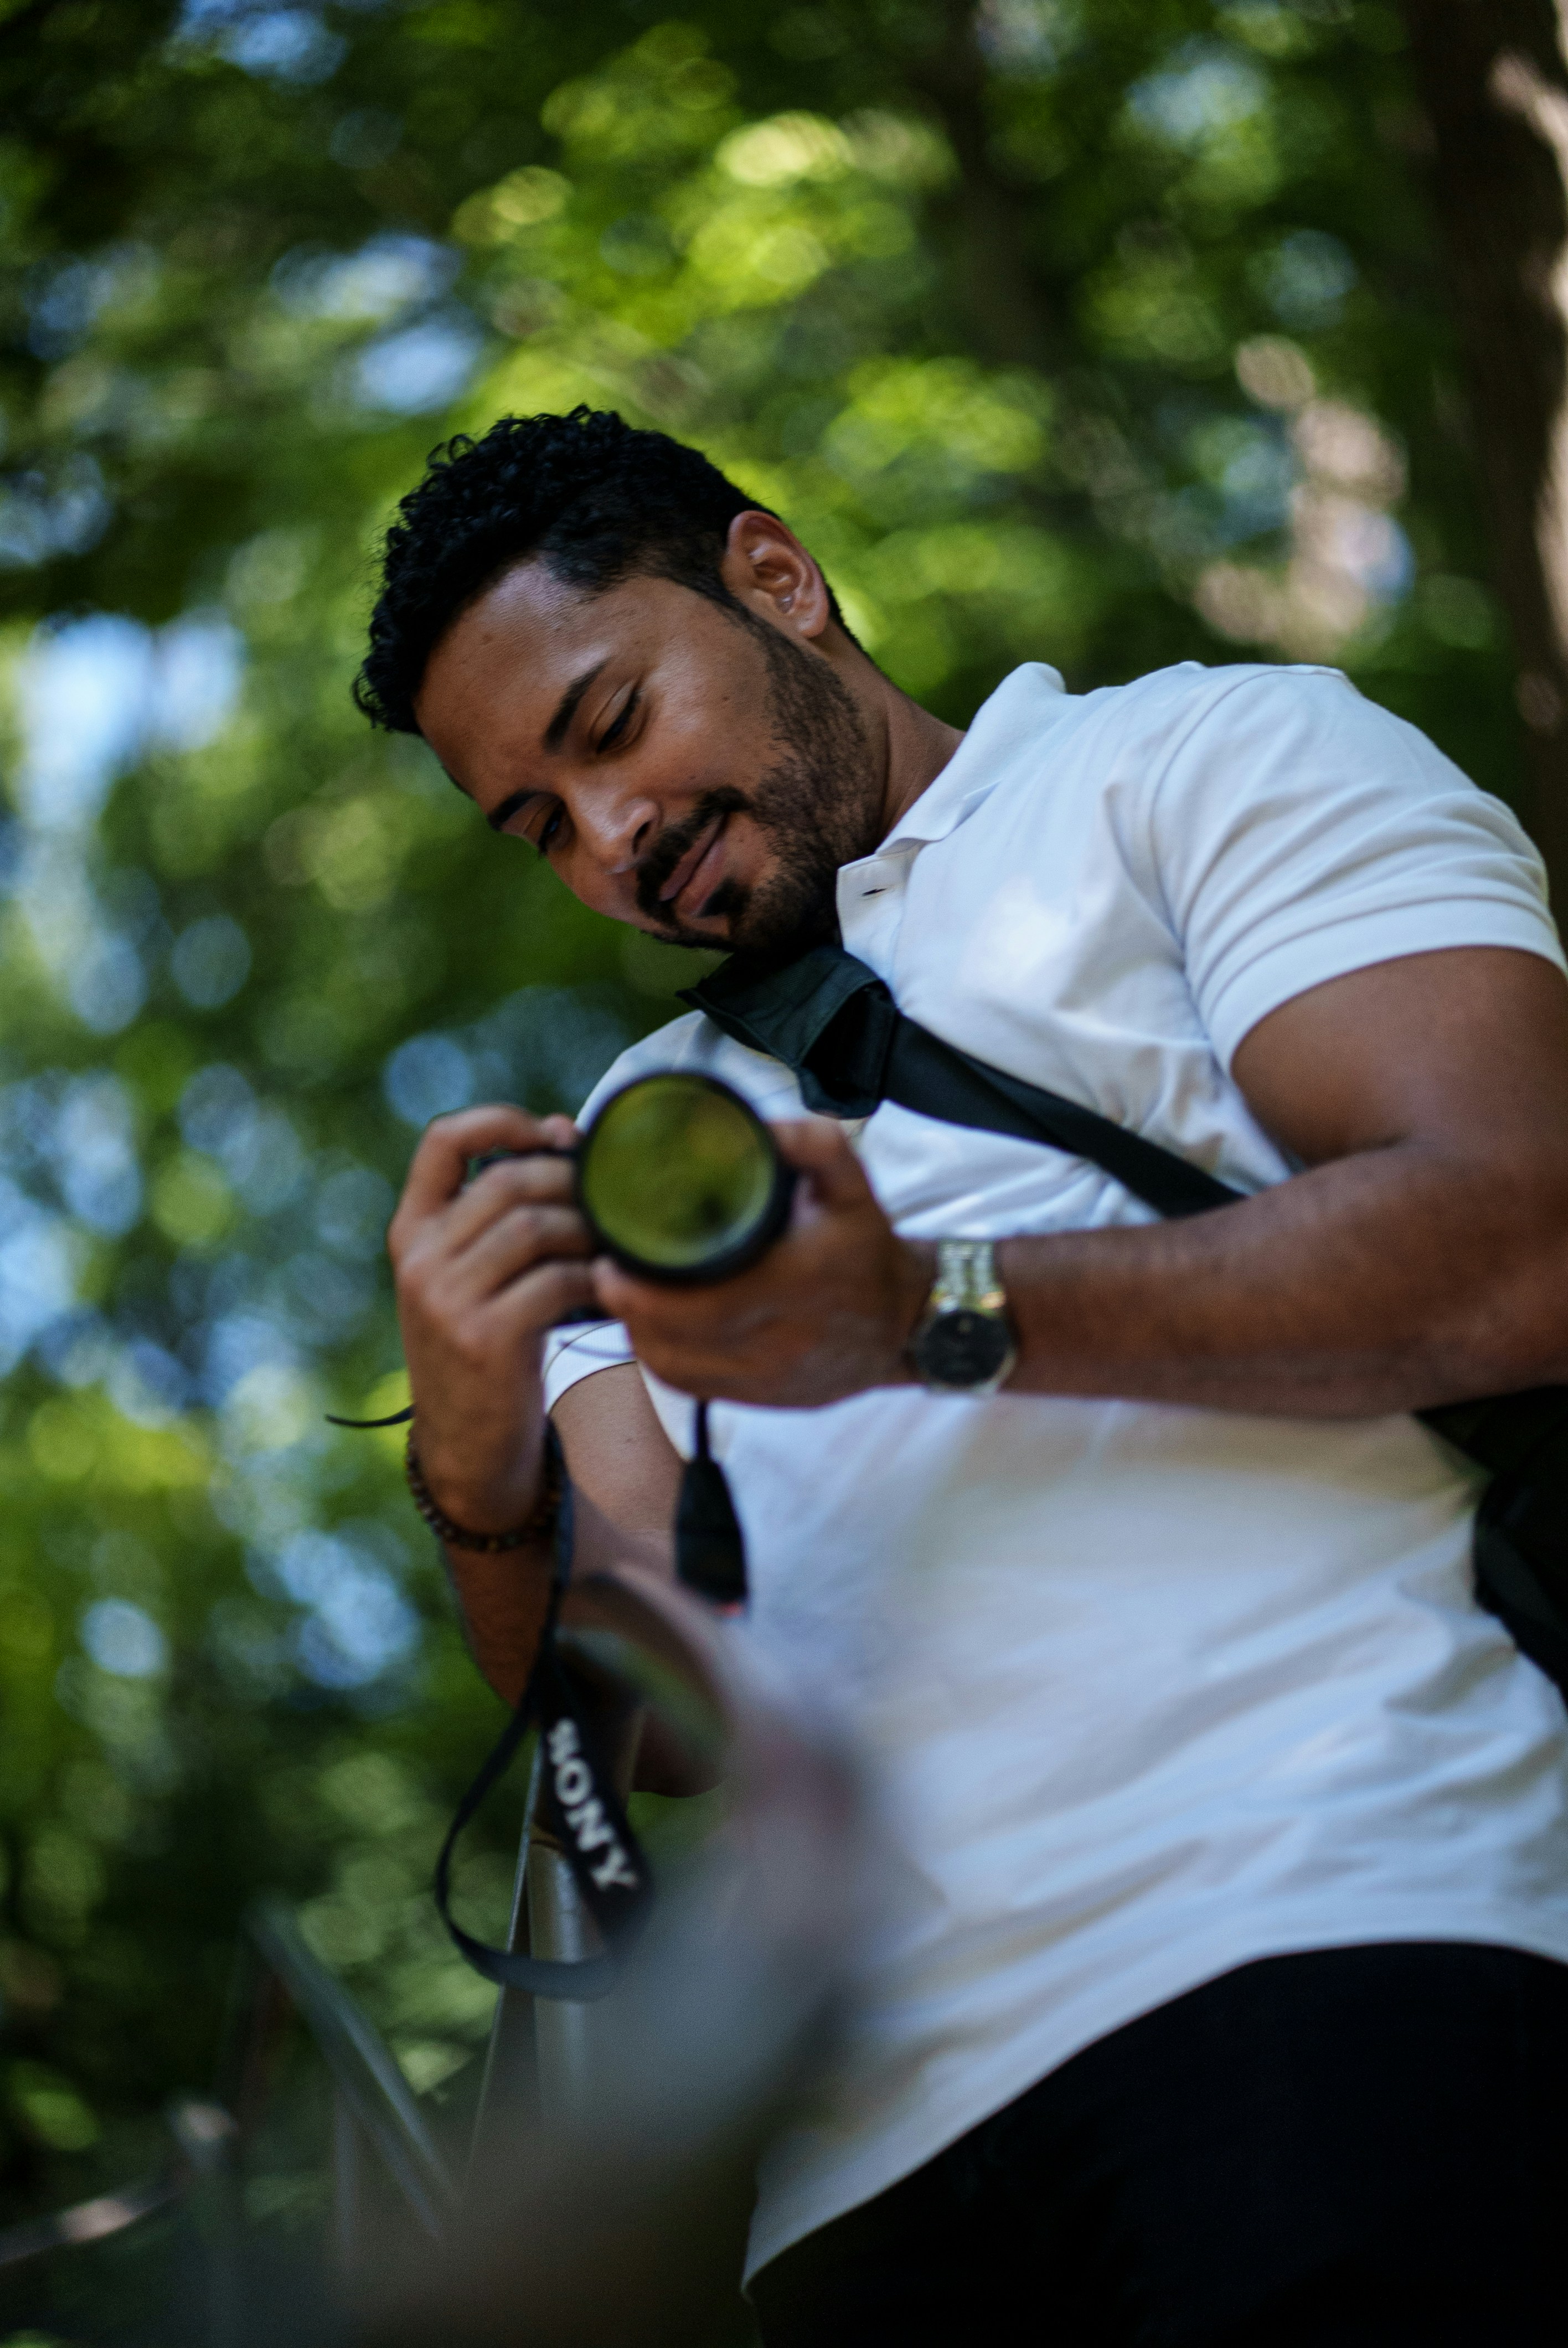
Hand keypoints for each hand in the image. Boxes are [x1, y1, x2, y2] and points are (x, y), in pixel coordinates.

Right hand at [388, 1106, 596, 1530]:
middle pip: (509, 1180)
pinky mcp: (485, 1339)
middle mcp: (419, 1260)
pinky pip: (558, 1281)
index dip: (501, 1120)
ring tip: (613, 1247)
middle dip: (571, 1182)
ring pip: (538, 1226)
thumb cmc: (485, 1349)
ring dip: (590, 1231)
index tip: (552, 1132)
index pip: (442, 1140)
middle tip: (609, 1204)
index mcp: (411, 1232)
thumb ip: (497, 1216)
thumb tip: (566, 1134)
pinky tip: (612, 1290)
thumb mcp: (468, 1277)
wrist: (467, 1449)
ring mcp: (447, 1300)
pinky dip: (596, 1280)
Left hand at [592, 1116, 932, 1407]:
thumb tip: (758, 1128)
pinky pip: (693, 1387)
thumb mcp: (851, 1185)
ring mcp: (769, 1377)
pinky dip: (663, 1359)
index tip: (610, 1258)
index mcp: (798, 1284)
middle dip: (627, 1307)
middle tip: (605, 1270)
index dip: (642, 1291)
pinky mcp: (762, 1399)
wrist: (906, 1323)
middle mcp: (781, 1340)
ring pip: (677, 1367)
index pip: (701, 1304)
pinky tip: (652, 1331)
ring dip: (640, 1333)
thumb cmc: (867, 1247)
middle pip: (676, 1339)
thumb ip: (812, 1146)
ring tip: (625, 1296)